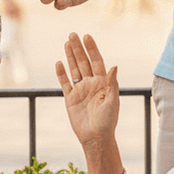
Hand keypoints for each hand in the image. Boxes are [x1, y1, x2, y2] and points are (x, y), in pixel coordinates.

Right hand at [55, 33, 118, 149]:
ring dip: (70, 56)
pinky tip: (59, 62)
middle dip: (78, 48)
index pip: (97, 61)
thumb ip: (112, 83)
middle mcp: (91, 83)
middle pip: (83, 62)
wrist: (95, 138)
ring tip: (66, 42)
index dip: (92, 49)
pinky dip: (61, 73)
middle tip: (72, 34)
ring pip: (74, 69)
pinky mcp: (70, 98)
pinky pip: (65, 83)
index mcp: (103, 82)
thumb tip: (114, 65)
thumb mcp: (112, 101)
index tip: (87, 36)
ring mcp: (80, 90)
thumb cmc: (108, 121)